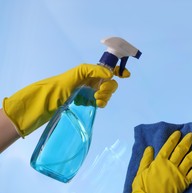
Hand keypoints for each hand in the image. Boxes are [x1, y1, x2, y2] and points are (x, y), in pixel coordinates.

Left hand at [2, 64, 129, 136]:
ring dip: (105, 96)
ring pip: (107, 93)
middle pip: (110, 82)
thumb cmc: (59, 87)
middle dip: (109, 87)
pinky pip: (102, 102)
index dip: (118, 70)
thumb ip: (92, 71)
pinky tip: (95, 104)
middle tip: (99, 92)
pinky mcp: (89, 103)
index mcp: (89, 72)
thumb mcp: (75, 75)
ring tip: (95, 99)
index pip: (107, 69)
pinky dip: (102, 102)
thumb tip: (109, 74)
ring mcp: (91, 92)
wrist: (47, 105)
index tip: (126, 75)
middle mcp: (92, 81)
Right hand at [87, 131, 191, 192]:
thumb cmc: (141, 188)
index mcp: (159, 161)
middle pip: (181, 150)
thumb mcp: (140, 171)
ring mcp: (178, 174)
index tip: (179, 133)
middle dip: (187, 141)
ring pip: (190, 159)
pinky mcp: (184, 183)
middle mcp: (170, 165)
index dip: (174, 139)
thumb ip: (146, 159)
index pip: (168, 146)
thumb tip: (149, 148)